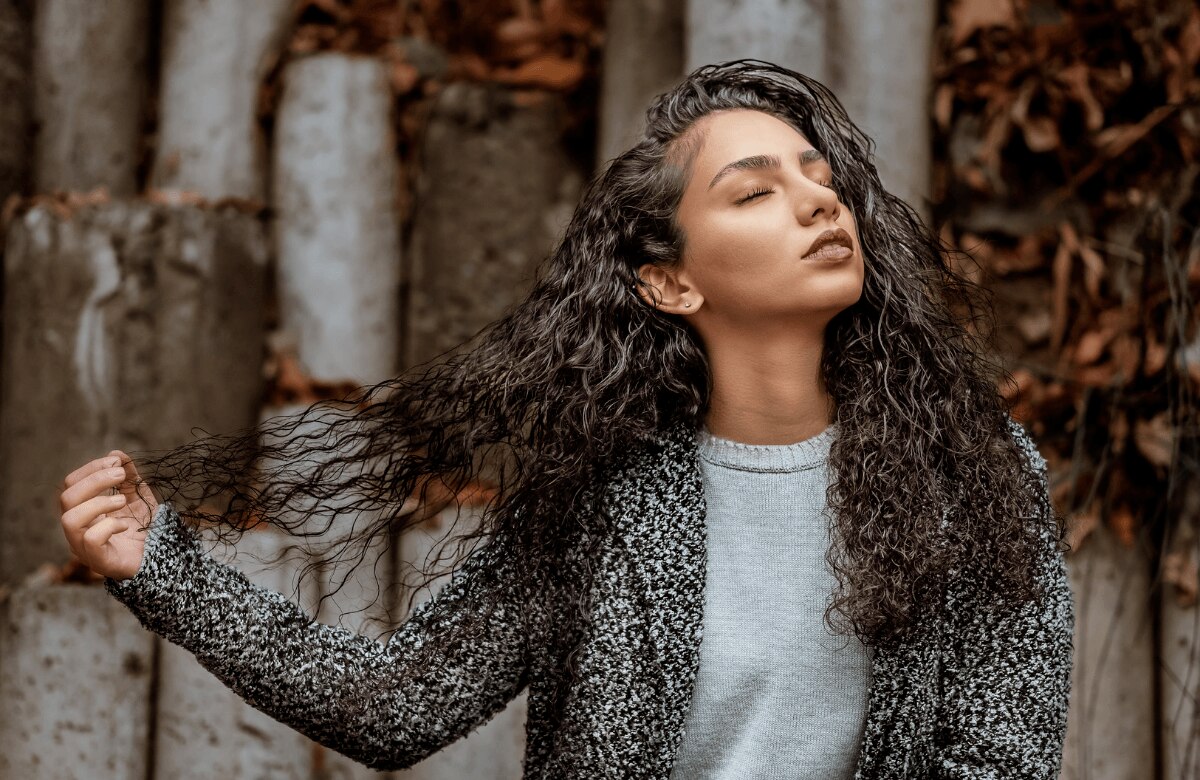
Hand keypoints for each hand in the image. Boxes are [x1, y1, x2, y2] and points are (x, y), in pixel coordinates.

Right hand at [59, 450, 159, 580]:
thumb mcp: (138, 495)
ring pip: (70, 519)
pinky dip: (108, 526)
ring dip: (98, 502)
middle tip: (121, 475)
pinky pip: (90, 539)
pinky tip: (125, 525)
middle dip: (95, 480)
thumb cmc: (143, 527)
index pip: (71, 484)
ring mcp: (84, 546)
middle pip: (67, 498)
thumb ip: (128, 476)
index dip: (91, 469)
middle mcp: (77, 529)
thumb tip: (116, 454)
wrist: (160, 557)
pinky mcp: (98, 560)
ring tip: (123, 501)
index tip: (116, 462)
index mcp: (83, 510)